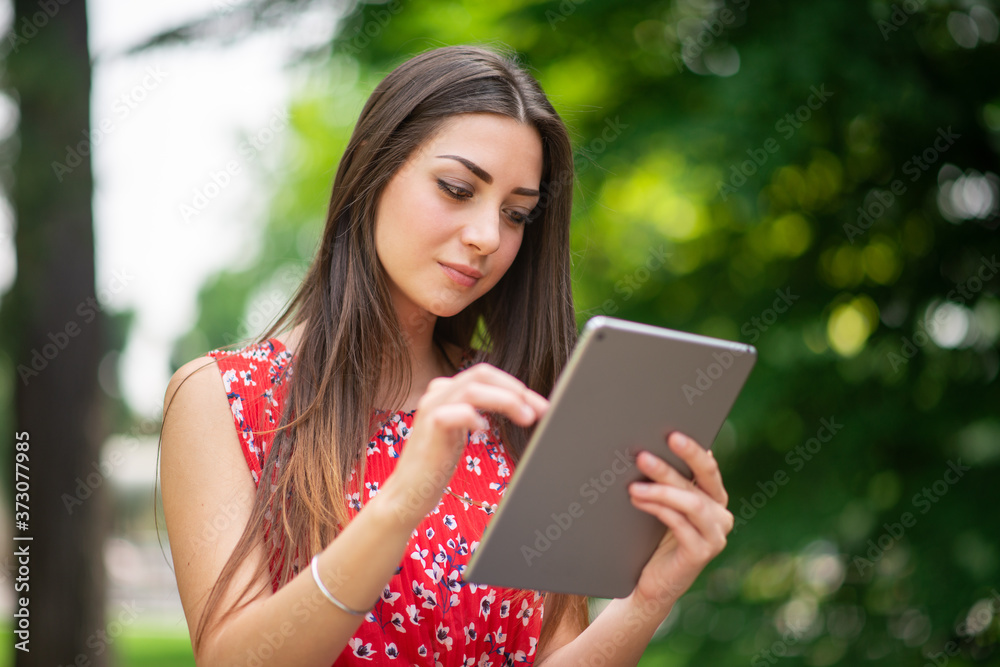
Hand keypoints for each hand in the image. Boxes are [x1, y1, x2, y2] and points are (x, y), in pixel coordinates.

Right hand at [386, 363, 548, 521]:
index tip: (539, 405)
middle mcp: (437, 393)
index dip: (515, 386)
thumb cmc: (435, 465)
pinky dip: (476, 417)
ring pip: (474, 388)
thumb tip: (516, 408)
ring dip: (506, 400)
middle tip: (539, 409)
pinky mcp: (431, 427)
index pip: (485, 375)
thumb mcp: (460, 432)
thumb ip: (477, 414)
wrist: (408, 493)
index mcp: (446, 392)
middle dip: (515, 389)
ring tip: (526, 418)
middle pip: (482, 373)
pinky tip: (483, 430)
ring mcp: (432, 408)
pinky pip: (459, 411)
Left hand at [626, 432, 733, 606]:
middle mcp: (721, 516)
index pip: (708, 469)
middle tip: (644, 455)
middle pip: (700, 482)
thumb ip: (670, 483)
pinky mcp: (703, 552)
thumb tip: (651, 449)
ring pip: (690, 502)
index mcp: (714, 499)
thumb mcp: (664, 506)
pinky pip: (680, 523)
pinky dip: (658, 508)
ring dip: (660, 490)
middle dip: (672, 465)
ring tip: (633, 485)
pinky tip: (639, 500)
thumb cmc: (655, 539)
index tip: (672, 435)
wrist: (652, 583)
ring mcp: (715, 536)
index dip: (692, 451)